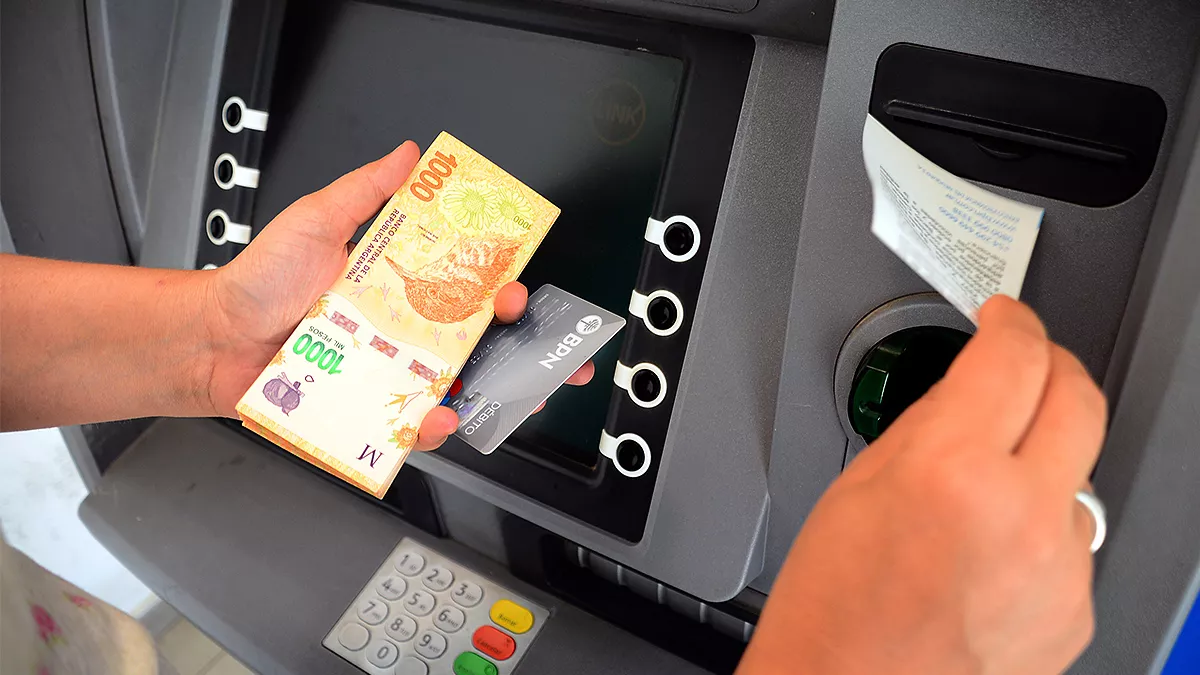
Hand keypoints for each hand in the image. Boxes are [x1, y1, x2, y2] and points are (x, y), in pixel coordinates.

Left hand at [201, 142, 592, 448]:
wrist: (213, 336)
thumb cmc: (259, 280)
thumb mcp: (315, 221)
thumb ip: (365, 191)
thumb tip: (408, 155)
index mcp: (400, 285)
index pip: (465, 287)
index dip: (500, 290)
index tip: (516, 290)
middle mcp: (403, 332)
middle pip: (479, 343)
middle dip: (526, 350)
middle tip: (543, 348)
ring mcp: (389, 372)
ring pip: (459, 386)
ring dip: (493, 392)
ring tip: (510, 390)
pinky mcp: (368, 407)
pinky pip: (412, 424)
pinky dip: (433, 426)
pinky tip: (441, 416)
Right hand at [740, 296, 1105, 674]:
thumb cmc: (834, 607)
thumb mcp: (859, 484)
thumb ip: (929, 424)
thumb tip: (970, 390)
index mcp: (952, 471)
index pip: (1016, 356)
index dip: (1012, 321)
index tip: (1005, 318)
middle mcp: (1021, 517)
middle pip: (1081, 399)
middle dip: (1052, 365)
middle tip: (1024, 362)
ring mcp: (1059, 570)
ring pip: (1079, 475)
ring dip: (1044, 459)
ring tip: (985, 489)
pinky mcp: (1074, 612)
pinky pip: (1072, 541)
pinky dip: (1039, 529)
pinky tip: (990, 550)